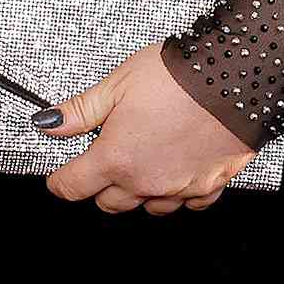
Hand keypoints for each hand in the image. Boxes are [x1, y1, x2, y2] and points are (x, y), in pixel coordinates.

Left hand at [35, 41, 257, 215]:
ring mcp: (179, 187)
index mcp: (116, 158)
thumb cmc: (178, 77)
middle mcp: (146, 181)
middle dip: (100, 185)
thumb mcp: (116, 84)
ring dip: (139, 191)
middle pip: (109, 202)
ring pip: (148, 207)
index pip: (74, 186)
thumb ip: (80, 111)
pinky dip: (178, 193)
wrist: (233, 78)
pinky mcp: (209, 186)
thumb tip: (50, 122)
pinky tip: (176, 170)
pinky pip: (188, 204)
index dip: (60, 182)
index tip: (60, 178)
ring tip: (142, 160)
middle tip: (103, 159)